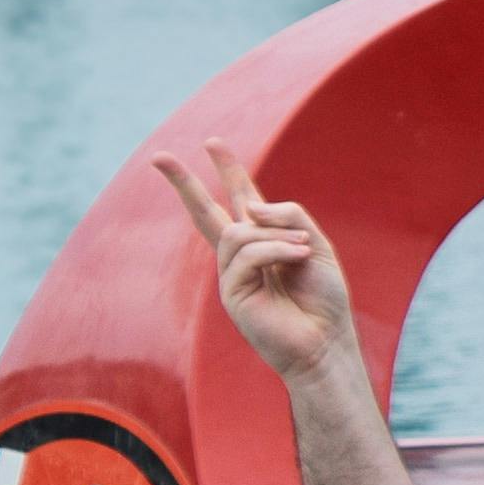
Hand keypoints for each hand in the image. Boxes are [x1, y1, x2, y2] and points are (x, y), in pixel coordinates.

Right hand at [156, 139, 360, 391]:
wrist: (325, 341)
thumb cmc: (323, 298)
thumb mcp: (315, 245)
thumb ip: (289, 216)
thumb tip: (248, 205)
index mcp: (263, 241)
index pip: (239, 199)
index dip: (228, 170)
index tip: (212, 143)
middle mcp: (241, 256)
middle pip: (204, 213)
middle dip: (183, 183)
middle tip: (158, 156)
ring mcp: (231, 274)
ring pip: (240, 232)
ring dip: (278, 238)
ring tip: (302, 254)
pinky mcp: (231, 292)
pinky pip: (248, 253)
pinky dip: (277, 251)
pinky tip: (296, 261)